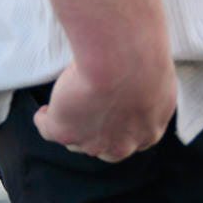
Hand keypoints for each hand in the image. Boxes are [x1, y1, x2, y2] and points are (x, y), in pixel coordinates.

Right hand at [34, 54, 176, 162]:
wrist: (123, 58)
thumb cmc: (146, 57)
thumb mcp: (158, 74)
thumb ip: (148, 89)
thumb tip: (140, 80)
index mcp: (150, 129)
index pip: (135, 138)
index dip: (123, 126)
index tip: (116, 111)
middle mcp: (122, 144)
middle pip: (105, 146)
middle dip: (97, 133)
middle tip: (91, 112)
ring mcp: (92, 142)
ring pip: (76, 140)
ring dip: (72, 125)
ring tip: (67, 107)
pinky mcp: (63, 131)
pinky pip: (47, 128)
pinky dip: (44, 119)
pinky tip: (44, 111)